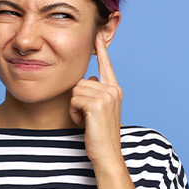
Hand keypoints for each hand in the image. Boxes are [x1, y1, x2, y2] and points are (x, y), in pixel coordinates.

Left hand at [69, 33, 123, 166]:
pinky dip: (74, 113)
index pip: (106, 65)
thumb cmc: (99, 135)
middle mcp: (113, 90)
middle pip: (81, 81)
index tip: (98, 35)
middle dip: (77, 100)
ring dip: (75, 107)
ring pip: (75, 90)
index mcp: (115, 90)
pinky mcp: (97, 104)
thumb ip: (96, 93)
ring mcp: (107, 96)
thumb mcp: (100, 111)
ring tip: (86, 120)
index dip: (101, 50)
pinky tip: (84, 123)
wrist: (107, 154)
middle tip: (87, 117)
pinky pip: (74, 100)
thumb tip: (88, 79)